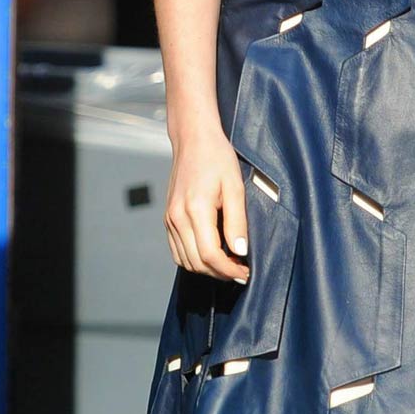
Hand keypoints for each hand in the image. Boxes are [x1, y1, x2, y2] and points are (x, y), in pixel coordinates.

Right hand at [166, 121, 249, 281]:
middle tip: (242, 272)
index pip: (210, 255)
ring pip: (185, 261)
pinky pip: (177, 251)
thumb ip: (237, 221)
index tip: (246, 273)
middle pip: (197, 263)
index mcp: (195, 209)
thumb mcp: (235, 187)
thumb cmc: (217, 158)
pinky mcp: (168, 218)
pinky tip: (212, 255)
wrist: (193, 139)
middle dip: (220, 274)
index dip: (229, 270)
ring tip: (229, 265)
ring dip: (207, 269)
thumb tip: (240, 251)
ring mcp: (170, 219)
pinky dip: (194, 260)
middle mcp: (177, 218)